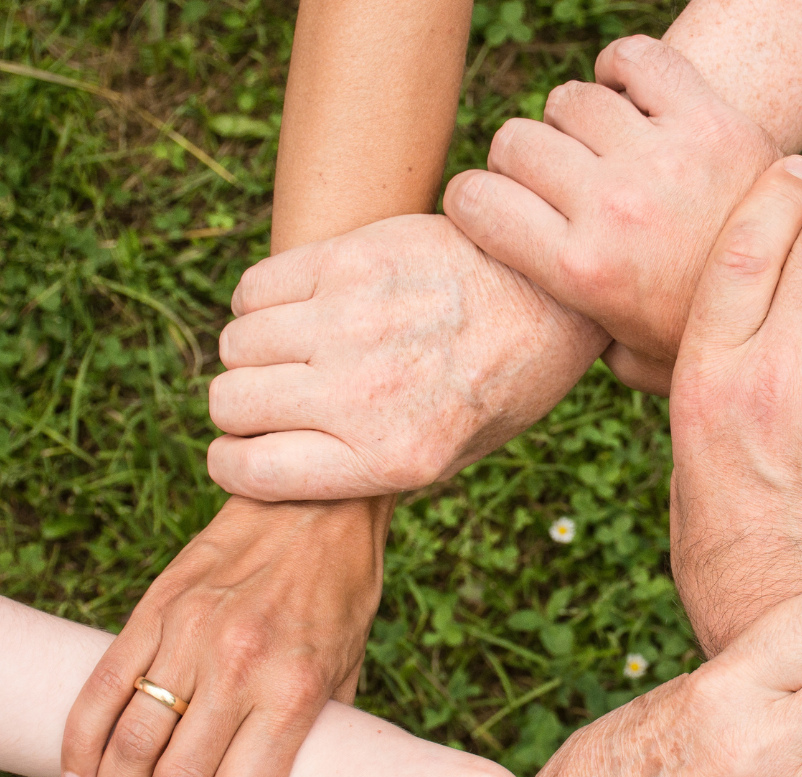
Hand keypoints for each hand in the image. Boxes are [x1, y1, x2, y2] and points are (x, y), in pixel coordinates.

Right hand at [61, 496, 391, 776]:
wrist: (316, 507)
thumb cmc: (341, 593)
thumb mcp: (349, 668)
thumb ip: (316, 731)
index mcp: (293, 692)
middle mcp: (238, 668)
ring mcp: (189, 636)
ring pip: (128, 746)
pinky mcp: (155, 610)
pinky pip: (100, 690)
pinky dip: (80, 746)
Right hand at [207, 214, 608, 500]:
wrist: (552, 297)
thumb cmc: (503, 384)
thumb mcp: (452, 456)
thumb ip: (368, 467)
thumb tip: (283, 465)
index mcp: (391, 458)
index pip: (251, 471)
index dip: (232, 464)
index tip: (240, 452)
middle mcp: (364, 395)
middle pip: (231, 403)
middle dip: (241, 409)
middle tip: (275, 399)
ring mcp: (353, 323)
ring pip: (236, 344)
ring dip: (253, 353)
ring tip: (294, 351)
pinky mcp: (351, 261)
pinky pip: (255, 287)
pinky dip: (260, 302)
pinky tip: (300, 308)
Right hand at [444, 35, 778, 393]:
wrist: (800, 299)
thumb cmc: (702, 334)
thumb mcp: (629, 360)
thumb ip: (576, 339)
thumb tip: (538, 326)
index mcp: (581, 272)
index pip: (475, 201)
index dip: (470, 200)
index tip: (488, 208)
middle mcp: (612, 208)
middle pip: (515, 141)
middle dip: (518, 162)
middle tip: (549, 184)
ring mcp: (661, 158)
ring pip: (569, 99)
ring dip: (573, 122)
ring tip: (597, 151)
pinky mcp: (708, 118)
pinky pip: (635, 58)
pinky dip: (621, 69)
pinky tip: (628, 100)